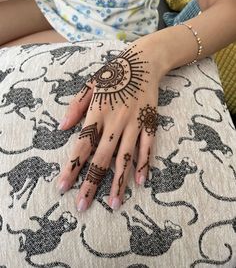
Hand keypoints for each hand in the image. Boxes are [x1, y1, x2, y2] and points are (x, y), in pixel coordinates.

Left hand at [57, 38, 166, 211]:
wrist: (144, 62)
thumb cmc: (114, 73)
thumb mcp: (90, 85)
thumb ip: (76, 107)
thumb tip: (62, 128)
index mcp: (98, 112)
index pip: (82, 145)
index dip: (72, 167)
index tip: (63, 187)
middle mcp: (116, 122)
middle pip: (102, 158)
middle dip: (91, 183)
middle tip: (83, 205)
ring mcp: (135, 124)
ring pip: (125, 157)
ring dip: (119, 181)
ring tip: (113, 203)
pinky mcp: (150, 123)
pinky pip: (148, 147)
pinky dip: (144, 164)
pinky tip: (140, 182)